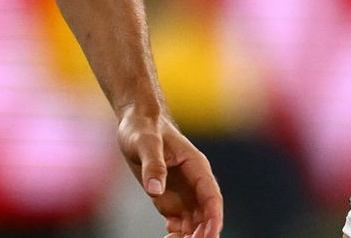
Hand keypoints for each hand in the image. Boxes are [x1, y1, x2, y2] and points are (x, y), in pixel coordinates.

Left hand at [117, 106, 223, 236]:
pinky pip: (180, 223)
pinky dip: (178, 233)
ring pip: (195, 222)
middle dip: (202, 232)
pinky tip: (169, 237)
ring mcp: (184, 193)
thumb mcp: (145, 142)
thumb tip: (155, 190)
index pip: (211, 195)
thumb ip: (153, 163)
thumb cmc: (143, 128)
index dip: (214, 216)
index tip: (211, 233)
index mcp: (196, 166)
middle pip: (206, 214)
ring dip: (190, 236)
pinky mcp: (171, 200)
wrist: (136, 124)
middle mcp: (194, 183)